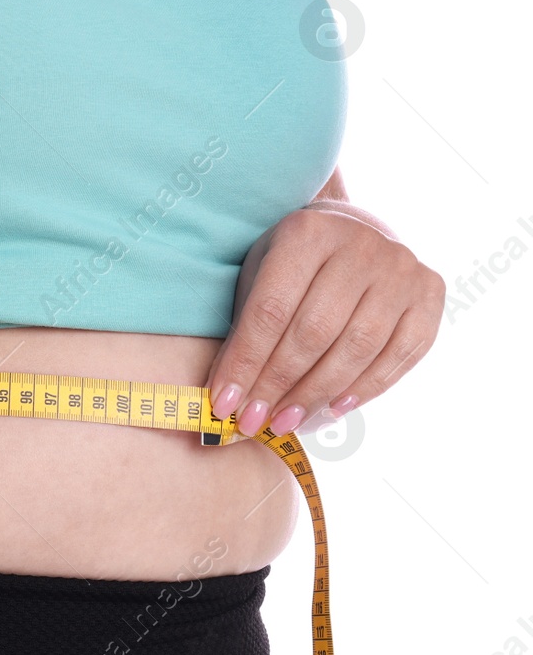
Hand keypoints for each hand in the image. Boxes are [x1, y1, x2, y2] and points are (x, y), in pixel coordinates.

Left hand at [204, 204, 445, 437]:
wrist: (354, 234)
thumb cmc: (294, 265)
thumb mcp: (259, 275)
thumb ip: (247, 327)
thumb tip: (230, 398)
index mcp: (307, 233)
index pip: (270, 310)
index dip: (246, 362)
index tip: (223, 403)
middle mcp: (361, 246)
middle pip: (314, 332)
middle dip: (279, 385)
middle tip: (255, 421)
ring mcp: (402, 269)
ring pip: (358, 348)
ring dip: (317, 395)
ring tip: (287, 421)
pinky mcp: (430, 293)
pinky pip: (399, 354)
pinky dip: (366, 389)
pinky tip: (333, 409)